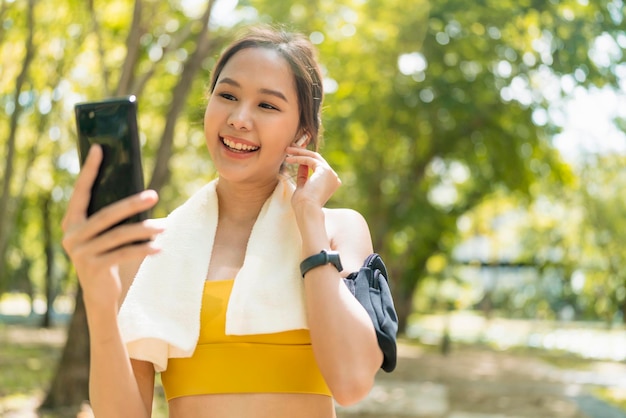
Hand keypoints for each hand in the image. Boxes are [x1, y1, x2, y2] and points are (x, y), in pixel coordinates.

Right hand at [61, 145, 163, 310]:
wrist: (99, 294)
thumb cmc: (107, 256)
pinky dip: (143, 249)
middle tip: (154, 195)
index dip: (90, 170)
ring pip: (118, 235)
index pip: (81, 191)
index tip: (99, 148)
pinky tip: (159, 248)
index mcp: (72, 221)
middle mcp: (72, 235)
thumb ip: (111, 216)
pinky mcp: (93, 268)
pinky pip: (123, 253)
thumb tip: (141, 193)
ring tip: (165, 226)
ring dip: (145, 229)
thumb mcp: (105, 234)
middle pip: (107, 214)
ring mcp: (80, 252)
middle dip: (132, 203)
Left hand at [285, 146, 340, 211]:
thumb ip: (304, 176)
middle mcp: (333, 177)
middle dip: (302, 152)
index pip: (318, 166)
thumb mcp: (303, 186)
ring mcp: (331, 173)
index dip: (305, 158)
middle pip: (317, 159)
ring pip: (314, 157)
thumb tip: (301, 165)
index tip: (293, 155)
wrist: (307, 210)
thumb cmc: (303, 204)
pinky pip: (310, 160)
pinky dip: (299, 158)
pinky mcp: (325, 170)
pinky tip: (289, 159)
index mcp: (330, 183)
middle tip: (290, 147)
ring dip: (299, 152)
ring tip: (287, 150)